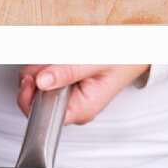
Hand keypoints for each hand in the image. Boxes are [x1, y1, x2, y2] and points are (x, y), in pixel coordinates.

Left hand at [17, 65, 149, 125]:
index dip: (30, 98)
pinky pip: (45, 77)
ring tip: (62, 56)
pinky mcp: (66, 86)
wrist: (137, 51)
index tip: (33, 77)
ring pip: (37, 84)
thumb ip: (67, 72)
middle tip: (53, 60)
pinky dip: (47, 63)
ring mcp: (69, 97)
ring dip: (42, 66)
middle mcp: (74, 107)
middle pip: (35, 98)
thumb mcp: (95, 62)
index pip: (43, 116)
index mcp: (81, 109)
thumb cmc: (123, 59)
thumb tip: (41, 82)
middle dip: (36, 75)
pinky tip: (62, 58)